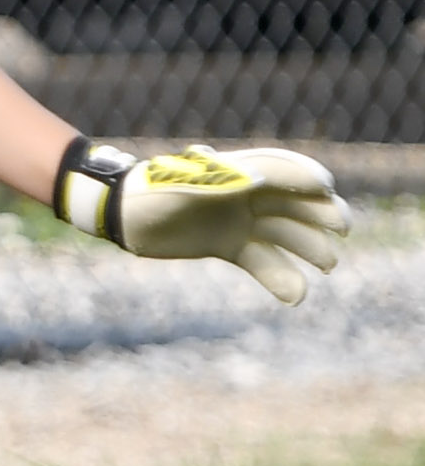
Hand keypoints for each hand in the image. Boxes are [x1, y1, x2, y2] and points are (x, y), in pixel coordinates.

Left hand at [53, 139, 348, 305]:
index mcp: (235, 170)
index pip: (279, 169)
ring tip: (328, 264)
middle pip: (292, 201)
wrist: (122, 215)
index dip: (303, 177)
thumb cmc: (150, 190)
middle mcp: (244, 193)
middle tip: (343, 228)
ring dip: (308, 247)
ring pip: (283, 234)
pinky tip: (297, 296)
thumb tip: (261, 179)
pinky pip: (261, 260)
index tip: (327, 188)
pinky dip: (280, 277)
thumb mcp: (181, 184)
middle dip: (319, 213)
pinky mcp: (229, 244)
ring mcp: (238, 220)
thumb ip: (219, 181)